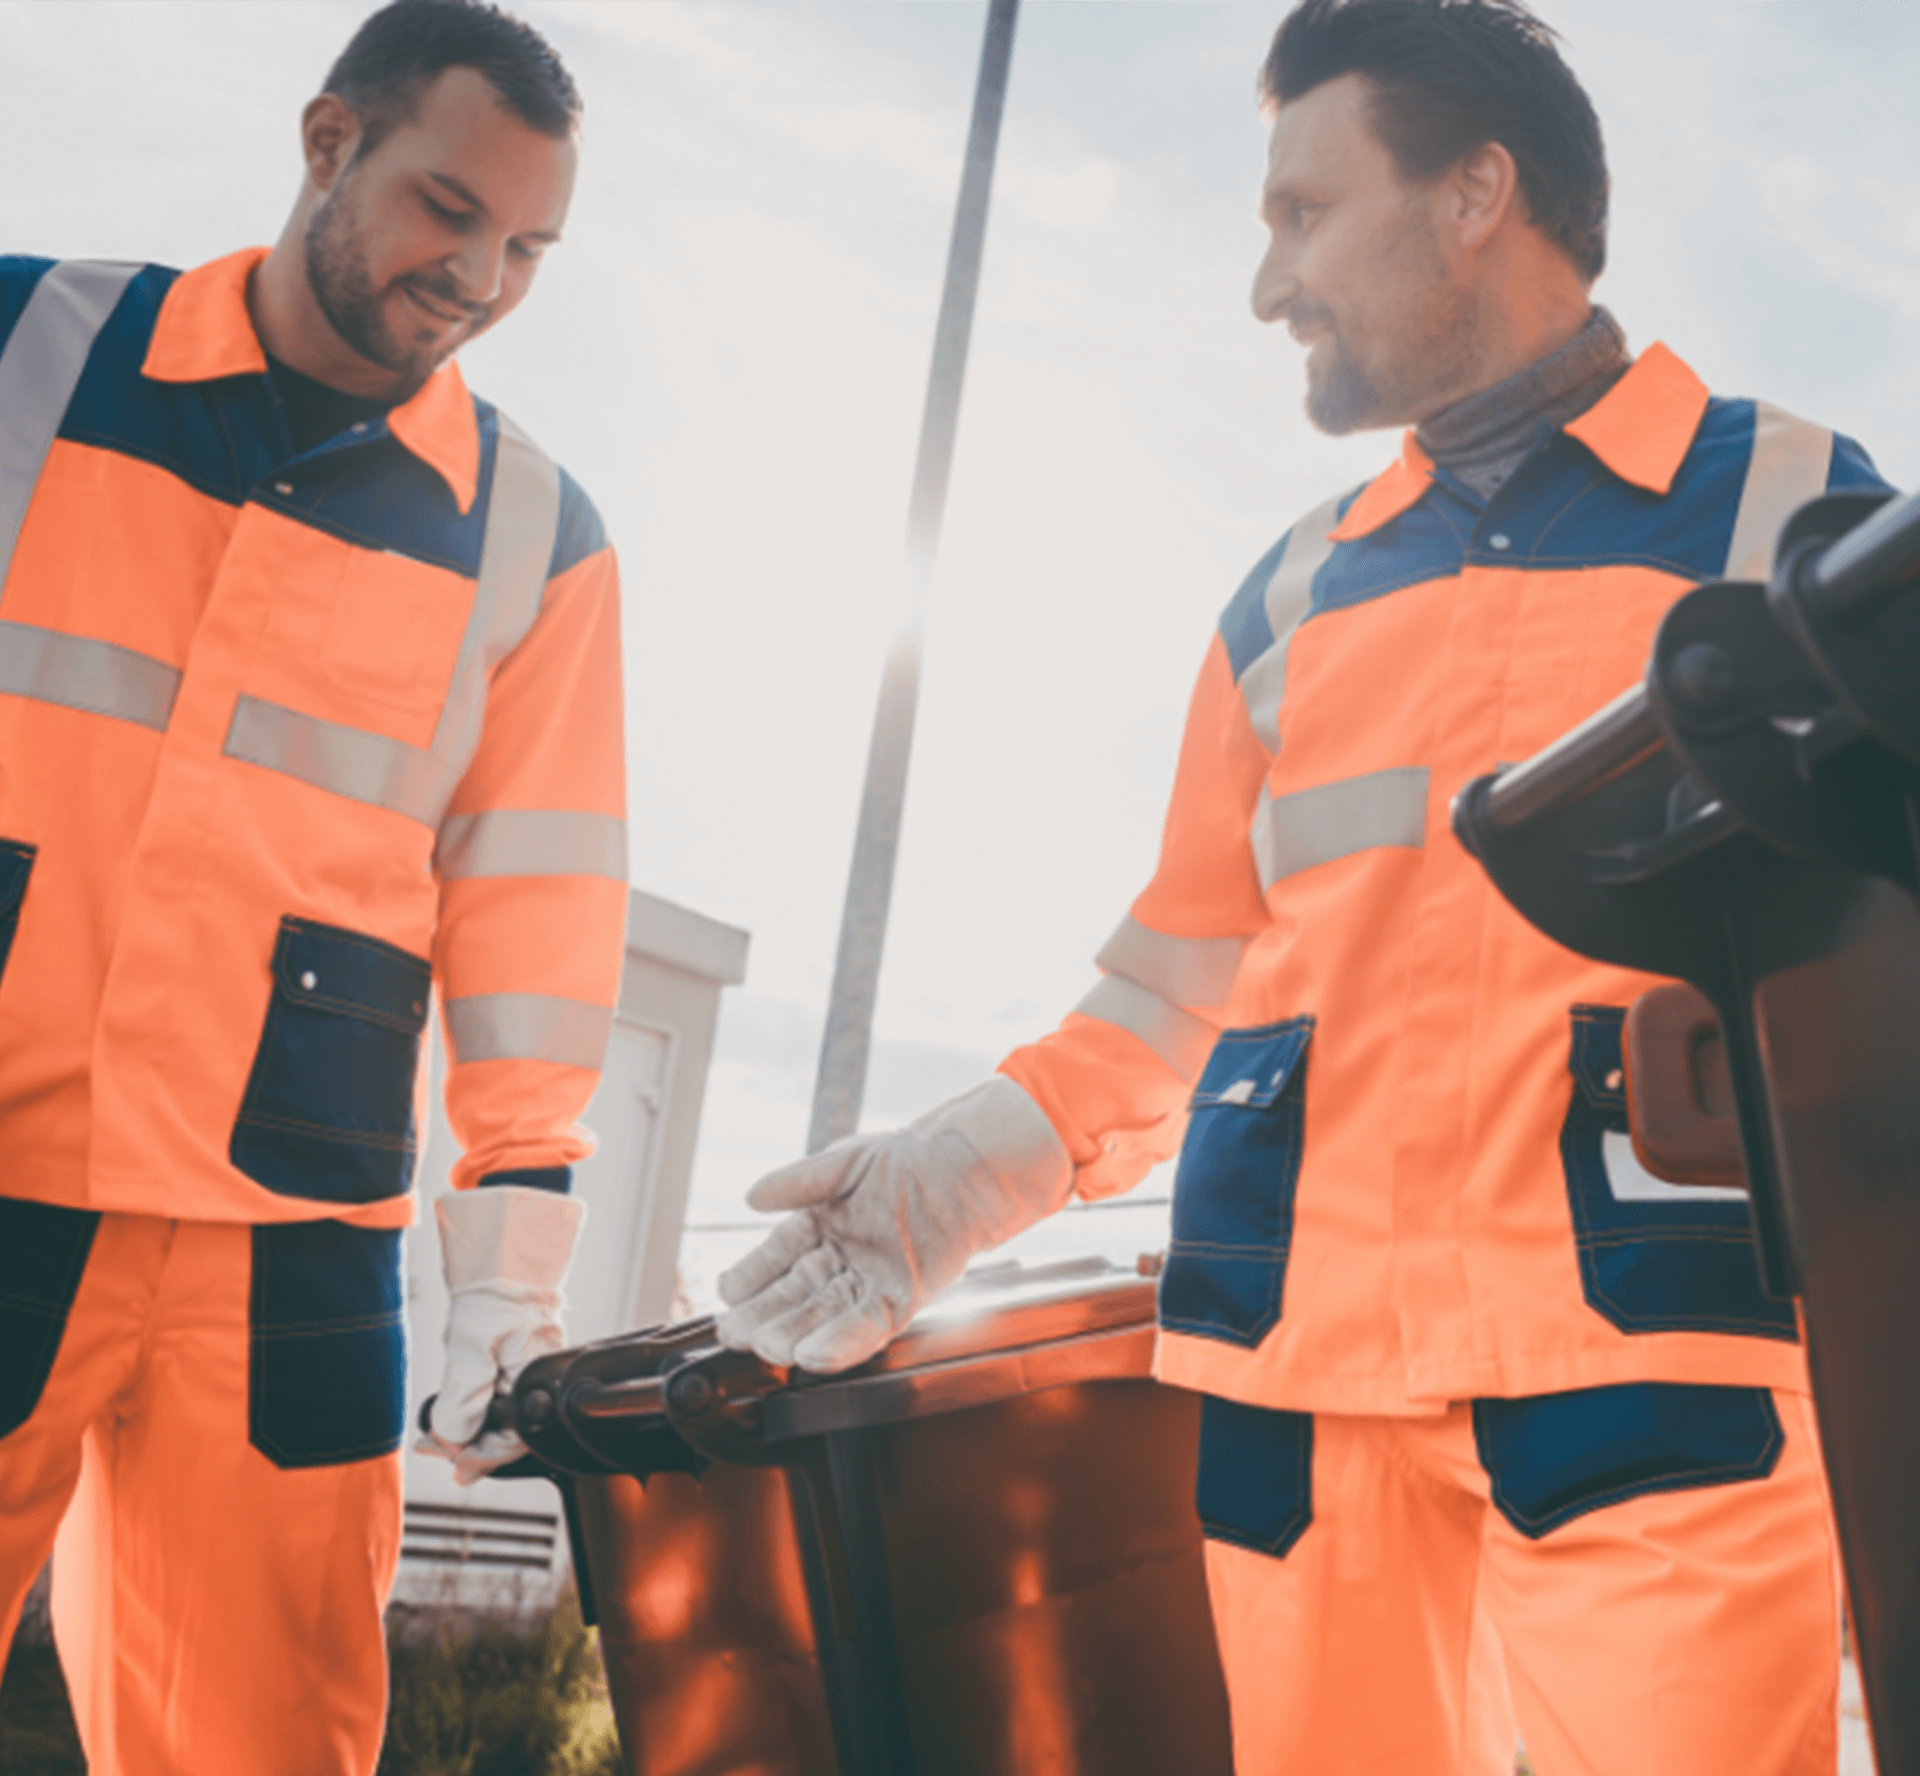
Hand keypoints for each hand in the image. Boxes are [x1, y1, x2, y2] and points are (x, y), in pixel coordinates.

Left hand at [418, 1184, 584, 1485]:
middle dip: (467, 1447)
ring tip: (432, 1439)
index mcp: (535, 1381)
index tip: (452, 1466)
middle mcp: (534, 1379)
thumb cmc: (498, 1290)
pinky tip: (451, 1412)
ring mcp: (522, 1368)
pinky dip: (472, 1408)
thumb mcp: (473, 1346)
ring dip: (466, 1430)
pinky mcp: (511, 1356)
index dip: (480, 1457)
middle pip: (506, 1432)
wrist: (505, 1249)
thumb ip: (464, 1398)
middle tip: (431, 1451)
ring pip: (498, 1415)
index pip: (516, 1440)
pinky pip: (495, 1396)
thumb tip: (453, 1438)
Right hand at [715, 1077, 1070, 1372]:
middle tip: (736, 1333)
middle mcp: (841, 1262)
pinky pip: (868, 1328)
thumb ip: (798, 1182)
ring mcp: (869, 1283)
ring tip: (769, 1348)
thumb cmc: (904, 1159)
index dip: (750, 1277)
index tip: (726, 1294)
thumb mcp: (843, 1164)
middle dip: (764, 1317)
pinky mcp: (902, 1301)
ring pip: (824, 1318)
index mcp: (820, 1228)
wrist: (960, 1167)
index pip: (775, 1258)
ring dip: (795, 1336)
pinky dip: (841, 1343)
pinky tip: (813, 1355)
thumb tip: (751, 1196)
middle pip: (794, 1296)